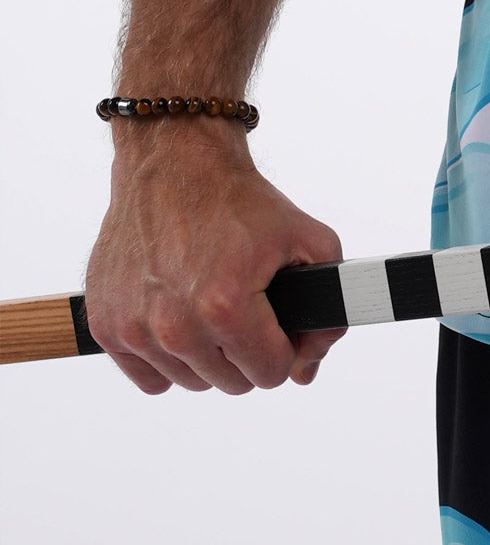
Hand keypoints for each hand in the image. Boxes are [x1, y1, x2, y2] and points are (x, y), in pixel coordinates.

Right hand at [85, 118, 344, 393]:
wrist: (175, 162)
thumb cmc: (236, 200)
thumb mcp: (307, 239)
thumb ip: (328, 306)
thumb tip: (308, 366)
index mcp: (226, 308)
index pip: (270, 373)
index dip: (285, 347)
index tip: (278, 324)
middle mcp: (176, 326)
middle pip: (232, 382)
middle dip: (248, 351)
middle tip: (246, 309)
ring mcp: (136, 328)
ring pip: (191, 381)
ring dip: (208, 355)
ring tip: (212, 307)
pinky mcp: (106, 325)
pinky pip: (149, 377)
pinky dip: (166, 358)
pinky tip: (180, 319)